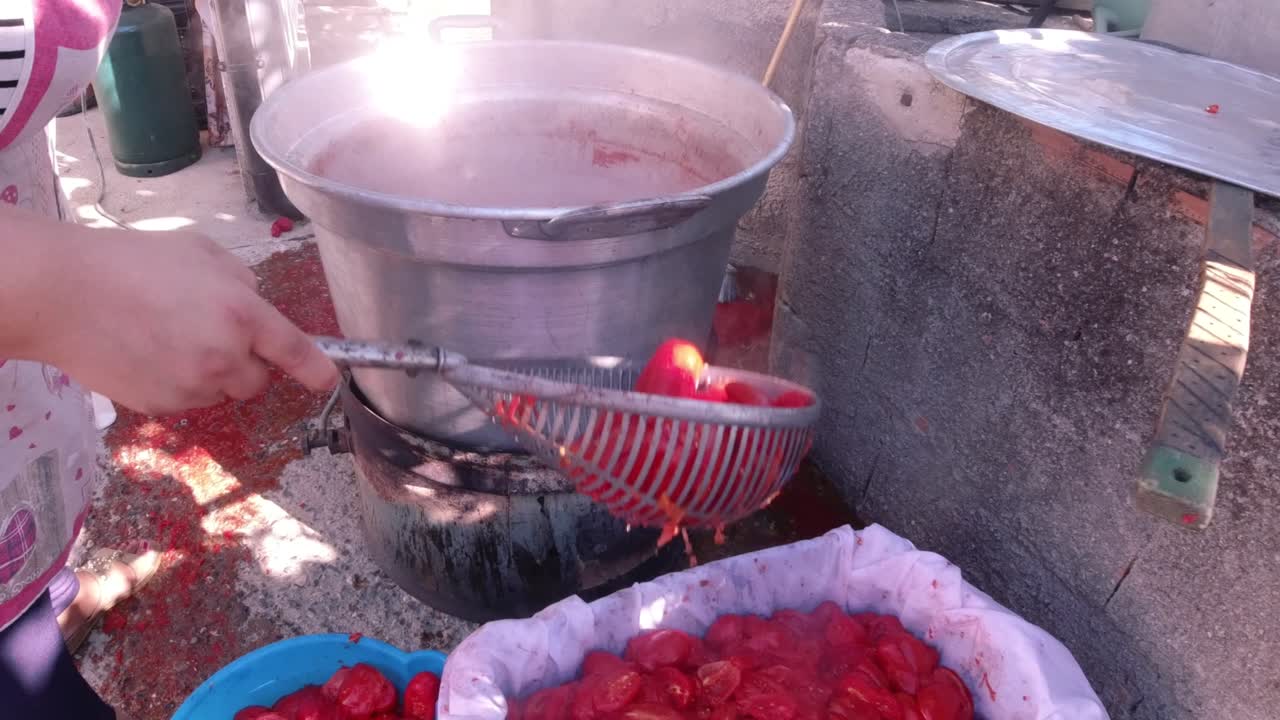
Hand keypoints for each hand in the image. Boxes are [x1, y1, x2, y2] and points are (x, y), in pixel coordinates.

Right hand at [15, 220, 337, 414]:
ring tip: (168, 337)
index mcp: (241, 313)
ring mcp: (191, 386)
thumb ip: (240, 282)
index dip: (317, 368)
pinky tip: (147, 352)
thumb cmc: (131, 261)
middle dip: (245, 362)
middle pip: (258, 380)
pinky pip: (186, 400)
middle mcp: (224, 356)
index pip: (295, 350)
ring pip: (221, 391)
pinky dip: (176, 382)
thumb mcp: (201, 252)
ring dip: (210, 373)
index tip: (327, 379)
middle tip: (210, 332)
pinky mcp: (161, 405)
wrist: (63, 293)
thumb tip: (255, 305)